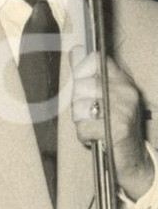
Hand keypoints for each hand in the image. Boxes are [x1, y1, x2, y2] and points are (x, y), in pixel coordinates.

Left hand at [70, 46, 152, 198]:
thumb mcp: (105, 95)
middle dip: (77, 103)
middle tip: (91, 114)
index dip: (80, 69)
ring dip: (81, 121)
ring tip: (94, 125)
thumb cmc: (114, 124)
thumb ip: (88, 73)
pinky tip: (96, 137)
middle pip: (81, 85)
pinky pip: (83, 127)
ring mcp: (123, 110)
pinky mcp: (117, 129)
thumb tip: (75, 50)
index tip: (80, 83)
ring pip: (79, 107)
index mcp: (122, 80)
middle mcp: (125, 91)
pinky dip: (84, 136)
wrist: (134, 158)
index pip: (96, 59)